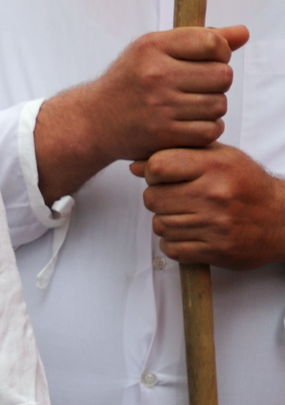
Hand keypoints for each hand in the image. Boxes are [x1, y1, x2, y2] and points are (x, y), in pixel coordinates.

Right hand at [35, 25, 247, 201]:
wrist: (93, 121)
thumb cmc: (129, 82)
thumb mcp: (154, 50)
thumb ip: (199, 39)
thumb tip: (243, 33)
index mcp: (151, 47)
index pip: (213, 43)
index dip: (220, 52)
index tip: (207, 60)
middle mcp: (154, 74)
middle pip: (223, 76)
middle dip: (217, 82)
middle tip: (197, 86)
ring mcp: (159, 107)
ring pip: (219, 105)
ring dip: (211, 106)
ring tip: (189, 105)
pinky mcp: (164, 135)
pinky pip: (211, 130)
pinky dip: (206, 128)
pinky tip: (188, 123)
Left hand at [130, 144, 284, 269]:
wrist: (282, 219)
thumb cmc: (246, 184)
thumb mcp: (219, 157)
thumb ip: (177, 154)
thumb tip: (135, 166)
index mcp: (214, 166)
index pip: (158, 166)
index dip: (153, 172)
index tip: (164, 177)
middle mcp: (214, 195)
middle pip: (152, 198)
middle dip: (157, 199)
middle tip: (174, 199)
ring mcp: (216, 225)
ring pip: (159, 225)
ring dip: (165, 221)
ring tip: (184, 216)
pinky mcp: (216, 250)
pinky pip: (171, 248)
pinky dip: (173, 243)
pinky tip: (189, 234)